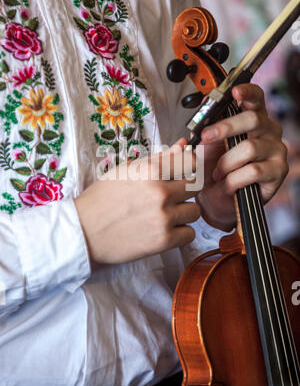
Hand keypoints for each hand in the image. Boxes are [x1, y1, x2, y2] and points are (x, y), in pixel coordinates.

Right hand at [75, 140, 200, 266]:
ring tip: (164, 215)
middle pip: (195, 187)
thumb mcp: (127, 171)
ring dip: (183, 213)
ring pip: (195, 211)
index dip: (188, 167)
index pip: (191, 162)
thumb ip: (160, 158)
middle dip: (184, 191)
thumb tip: (183, 144)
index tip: (182, 174)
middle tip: (169, 197)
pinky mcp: (163, 240)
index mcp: (150, 171)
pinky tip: (164, 230)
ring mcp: (164, 217)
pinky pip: (190, 234)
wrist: (83, 232)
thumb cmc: (102, 199)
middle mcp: (160, 192)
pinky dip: (180, 233)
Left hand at [196, 83, 288, 230]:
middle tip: (205, 137)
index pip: (256, 98)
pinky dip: (233, 179)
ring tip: (216, 174)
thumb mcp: (207, 146)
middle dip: (225, 127)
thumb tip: (205, 105)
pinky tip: (227, 185)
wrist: (219, 200)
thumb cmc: (215, 169)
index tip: (234, 91)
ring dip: (226, 163)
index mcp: (253, 119)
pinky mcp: (278, 171)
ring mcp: (276, 150)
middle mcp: (269, 131)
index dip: (247, 92)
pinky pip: (253, 171)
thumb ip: (208, 126)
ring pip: (249, 148)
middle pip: (253, 119)